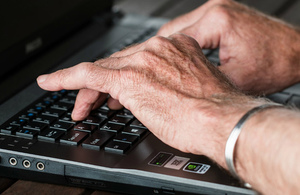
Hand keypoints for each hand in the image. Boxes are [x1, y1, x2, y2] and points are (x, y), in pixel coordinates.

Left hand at [37, 34, 263, 166]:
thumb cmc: (212, 111)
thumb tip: (159, 95)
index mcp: (176, 49)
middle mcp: (157, 50)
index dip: (123, 76)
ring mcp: (141, 61)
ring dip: (87, 89)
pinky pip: (88, 74)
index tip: (115, 88)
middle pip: (118, 64)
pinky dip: (66, 78)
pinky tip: (52, 83)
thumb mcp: (191, 91)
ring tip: (79, 105)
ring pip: (103, 70)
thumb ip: (172, 85)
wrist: (221, 119)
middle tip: (93, 102)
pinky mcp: (127, 77)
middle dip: (103, 86)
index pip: (139, 60)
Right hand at [158, 0, 299, 94]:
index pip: (171, 40)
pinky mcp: (221, 14)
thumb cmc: (275, 64)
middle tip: (147, 70)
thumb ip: (202, 80)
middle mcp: (214, 9)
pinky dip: (182, 43)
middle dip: (157, 52)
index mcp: (216, 21)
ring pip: (178, 28)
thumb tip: (178, 88)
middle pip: (170, 31)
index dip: (155, 59)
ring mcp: (217, 9)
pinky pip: (192, 28)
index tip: (144, 71)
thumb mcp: (234, 80)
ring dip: (168, 47)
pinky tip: (177, 58)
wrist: (298, 52)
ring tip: (158, 66)